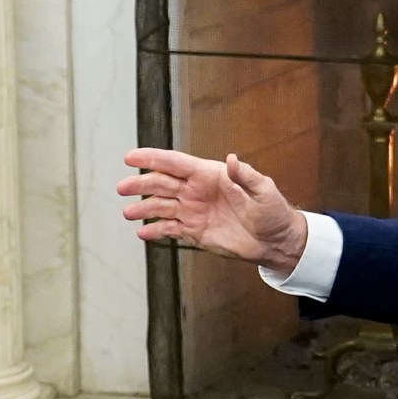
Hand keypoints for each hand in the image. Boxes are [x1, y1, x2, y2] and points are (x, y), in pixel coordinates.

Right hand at [119, 147, 308, 275]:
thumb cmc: (272, 211)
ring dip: (143, 209)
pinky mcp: (194, 232)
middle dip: (140, 184)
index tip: (130, 157)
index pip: (175, 163)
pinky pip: (169, 229)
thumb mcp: (263, 190)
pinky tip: (142, 233)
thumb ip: (245, 175)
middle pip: (161, 184)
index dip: (152, 158)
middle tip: (122, 188)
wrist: (275, 241)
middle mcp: (196, 191)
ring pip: (161, 207)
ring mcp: (193, 211)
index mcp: (209, 175)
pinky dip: (155, 231)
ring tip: (128, 213)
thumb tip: (232, 159)